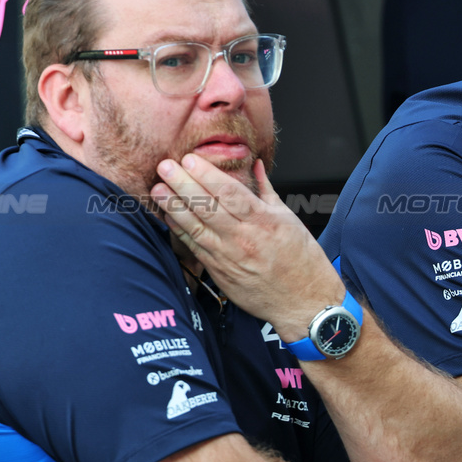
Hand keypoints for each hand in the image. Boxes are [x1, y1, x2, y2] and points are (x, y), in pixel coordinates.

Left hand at [151, 154, 342, 340]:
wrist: (303, 302)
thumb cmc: (301, 261)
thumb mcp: (290, 219)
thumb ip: (267, 191)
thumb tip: (256, 166)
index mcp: (264, 221)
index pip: (230, 193)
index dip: (207, 175)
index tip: (190, 159)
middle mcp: (244, 239)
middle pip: (208, 208)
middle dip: (184, 185)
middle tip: (166, 166)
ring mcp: (229, 257)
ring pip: (196, 227)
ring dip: (174, 207)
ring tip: (158, 189)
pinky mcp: (220, 273)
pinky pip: (196, 248)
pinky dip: (180, 230)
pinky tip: (168, 216)